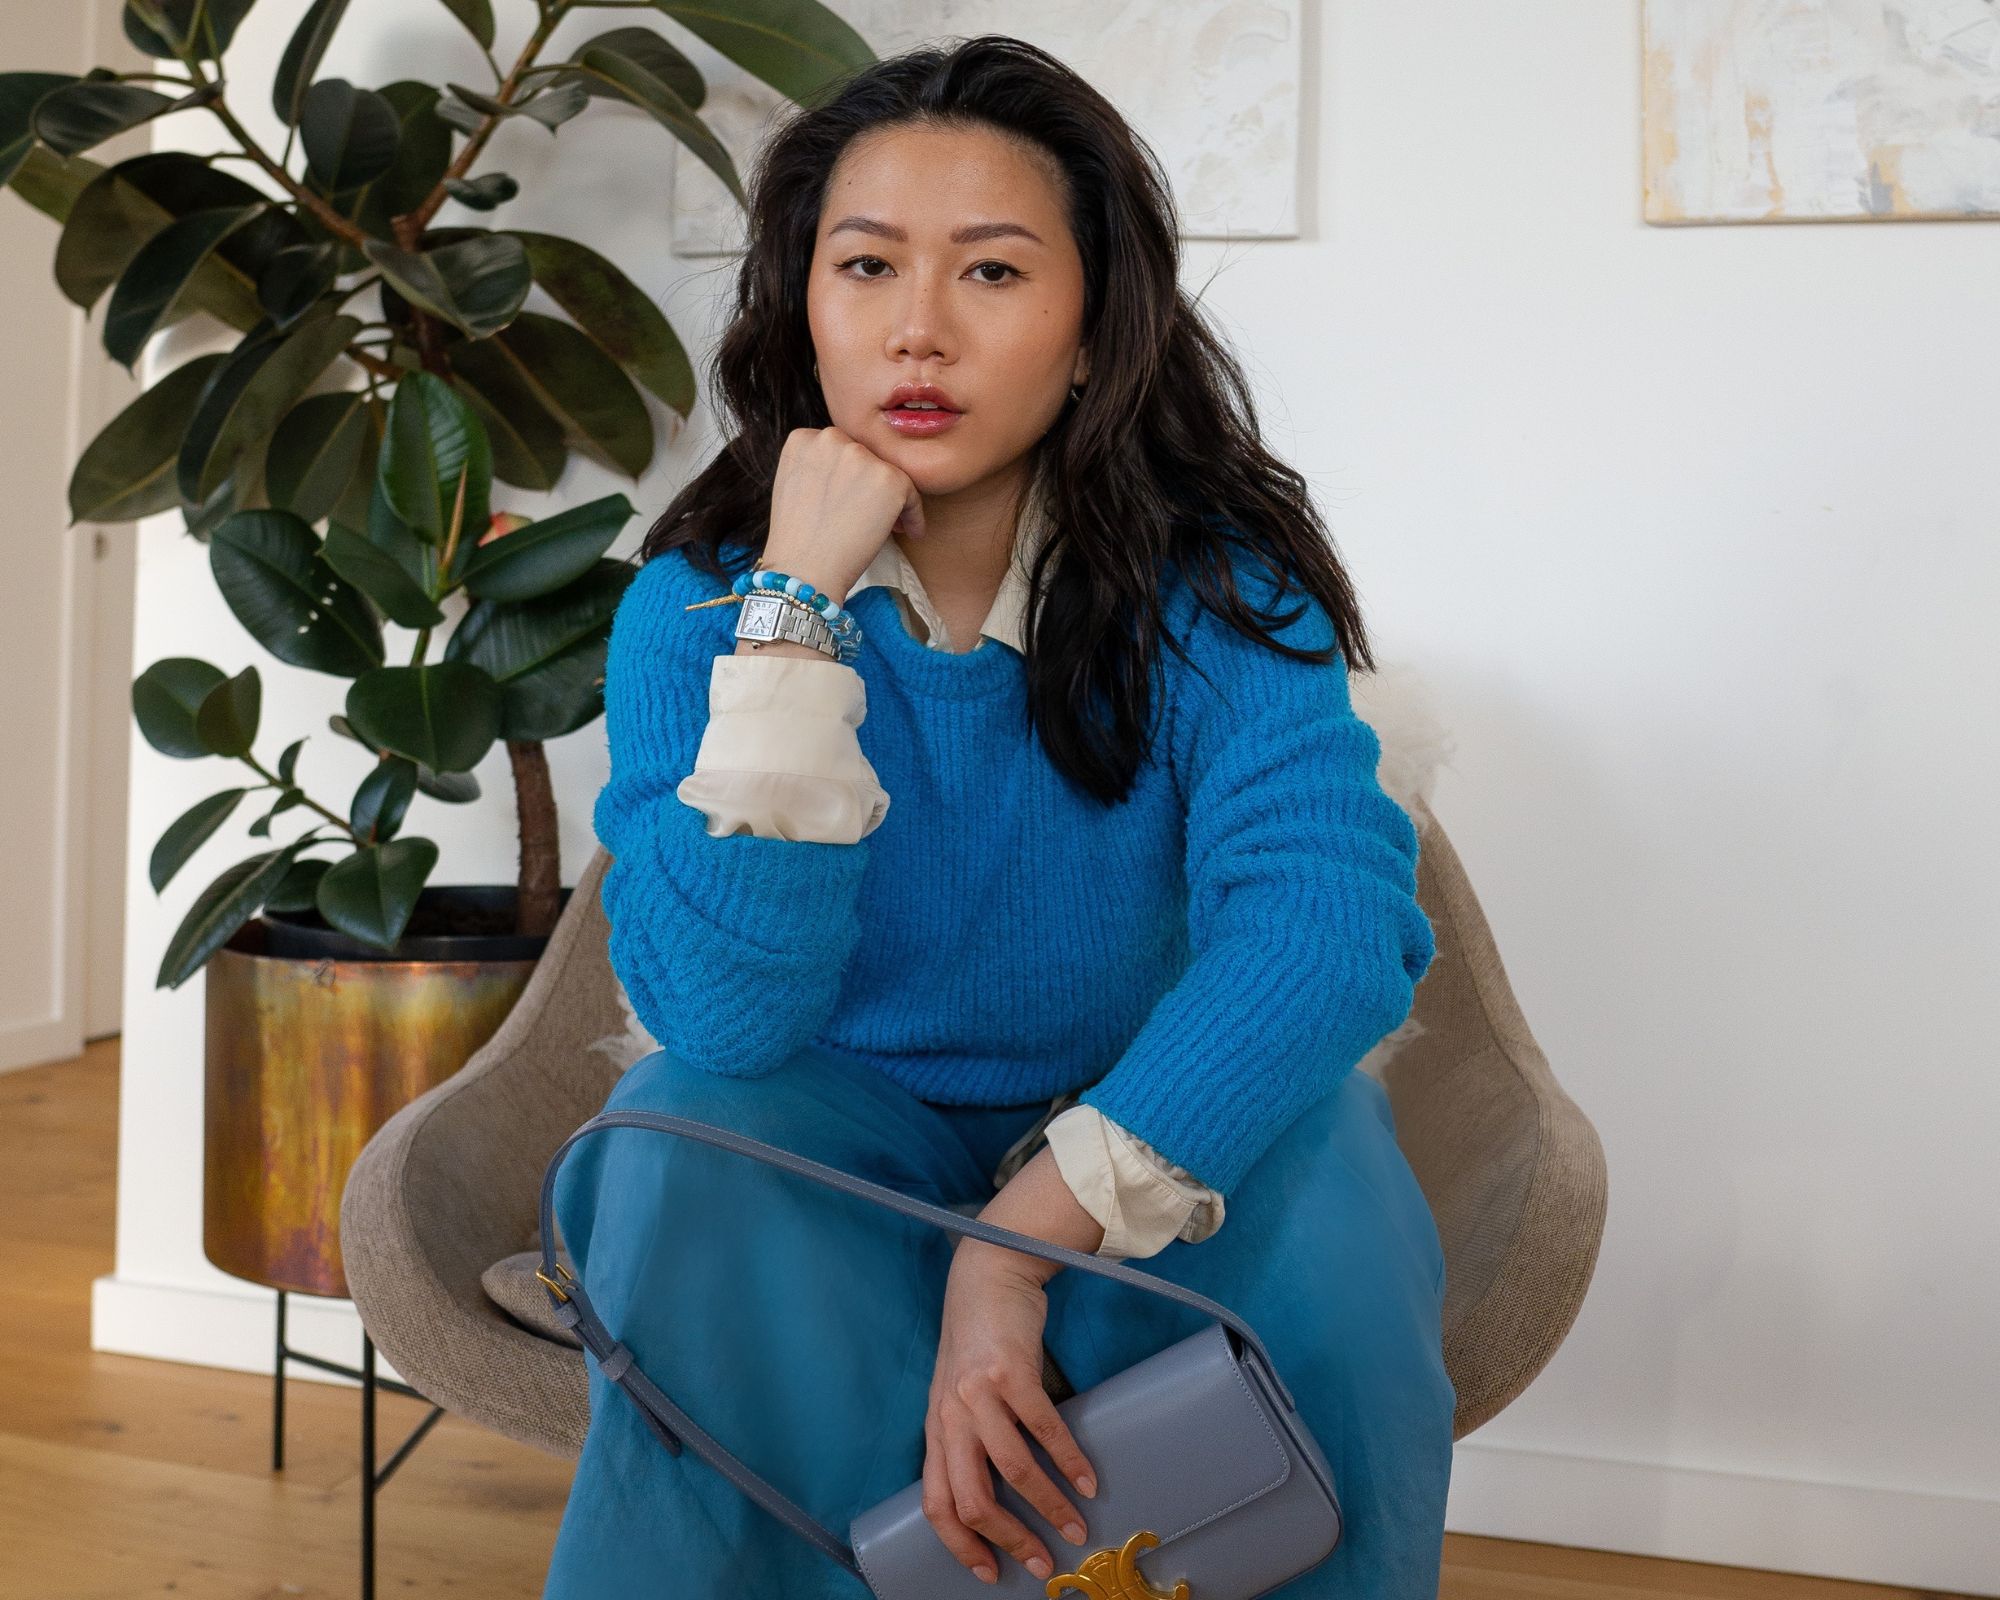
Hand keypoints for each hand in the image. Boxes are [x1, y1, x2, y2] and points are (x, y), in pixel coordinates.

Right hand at [764, 425, 926, 602]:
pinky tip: (907, 531)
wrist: (804, 571)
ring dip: (891, 498)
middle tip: (869, 514)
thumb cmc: (798, 540)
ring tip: (887, 525)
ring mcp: (861, 456)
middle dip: (869, 483)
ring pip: (887, 472)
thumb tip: (854, 471)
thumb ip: (818, 466)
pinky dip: (914, 513)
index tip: (852, 498)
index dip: (849, 475)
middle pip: (864, 456)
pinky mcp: (888, 477)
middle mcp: (831, 438)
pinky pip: (911, 491)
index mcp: (803, 439)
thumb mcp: (795, 485)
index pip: (838, 448)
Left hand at [923, 1244, 1097, 1585]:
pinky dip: (1068, 1460)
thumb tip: (1008, 1493)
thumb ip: (973, 1437)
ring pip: (1012, 1470)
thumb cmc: (978, 1341)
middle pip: (972, 1500)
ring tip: (1076, 1525)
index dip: (960, 1546)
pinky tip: (1087, 1480)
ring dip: (1048, 1506)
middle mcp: (951, 1416)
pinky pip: (1042, 1429)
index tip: (990, 1574)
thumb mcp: (961, 1394)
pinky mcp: (1011, 1372)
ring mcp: (979, 1394)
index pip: (936, 1505)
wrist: (986, 1275)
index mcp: (936, 1429)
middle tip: (1043, 1562)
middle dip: (1010, 1540)